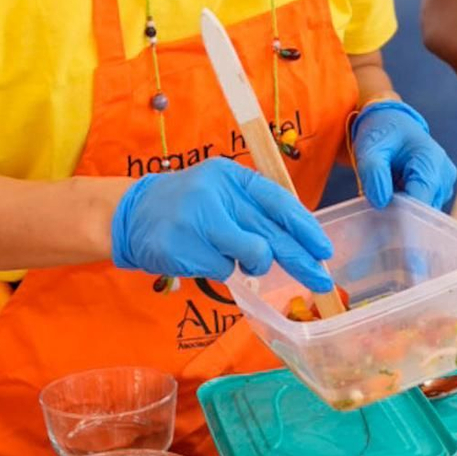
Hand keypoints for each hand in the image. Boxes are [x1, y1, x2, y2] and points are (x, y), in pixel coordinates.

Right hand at [110, 158, 333, 288]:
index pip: (278, 200)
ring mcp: (198, 222)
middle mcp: (216, 194)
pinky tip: (203, 254)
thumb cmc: (189, 203)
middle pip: (271, 233)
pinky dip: (222, 268)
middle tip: (320, 280)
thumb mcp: (222, 190)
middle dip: (299, 259)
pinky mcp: (185, 249)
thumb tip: (300, 239)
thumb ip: (255, 208)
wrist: (133, 213)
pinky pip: (225, 270)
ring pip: (252, 256)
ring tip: (232, 253)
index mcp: (231, 175)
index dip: (304, 227)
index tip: (324, 249)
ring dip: (251, 264)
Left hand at [350, 99, 456, 209]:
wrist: (392, 123)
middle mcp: (445, 174)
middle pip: (422, 211)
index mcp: (431, 159)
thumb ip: (373, 173)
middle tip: (377, 199)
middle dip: (398, 212)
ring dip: (402, 208)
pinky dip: (406, 205)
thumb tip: (381, 203)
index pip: (420, 200)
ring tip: (387, 187)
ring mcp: (445, 184)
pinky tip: (395, 190)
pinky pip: (422, 209)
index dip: (401, 215)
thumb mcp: (369, 148)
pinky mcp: (440, 191)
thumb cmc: (382, 133)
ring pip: (422, 214)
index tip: (382, 219)